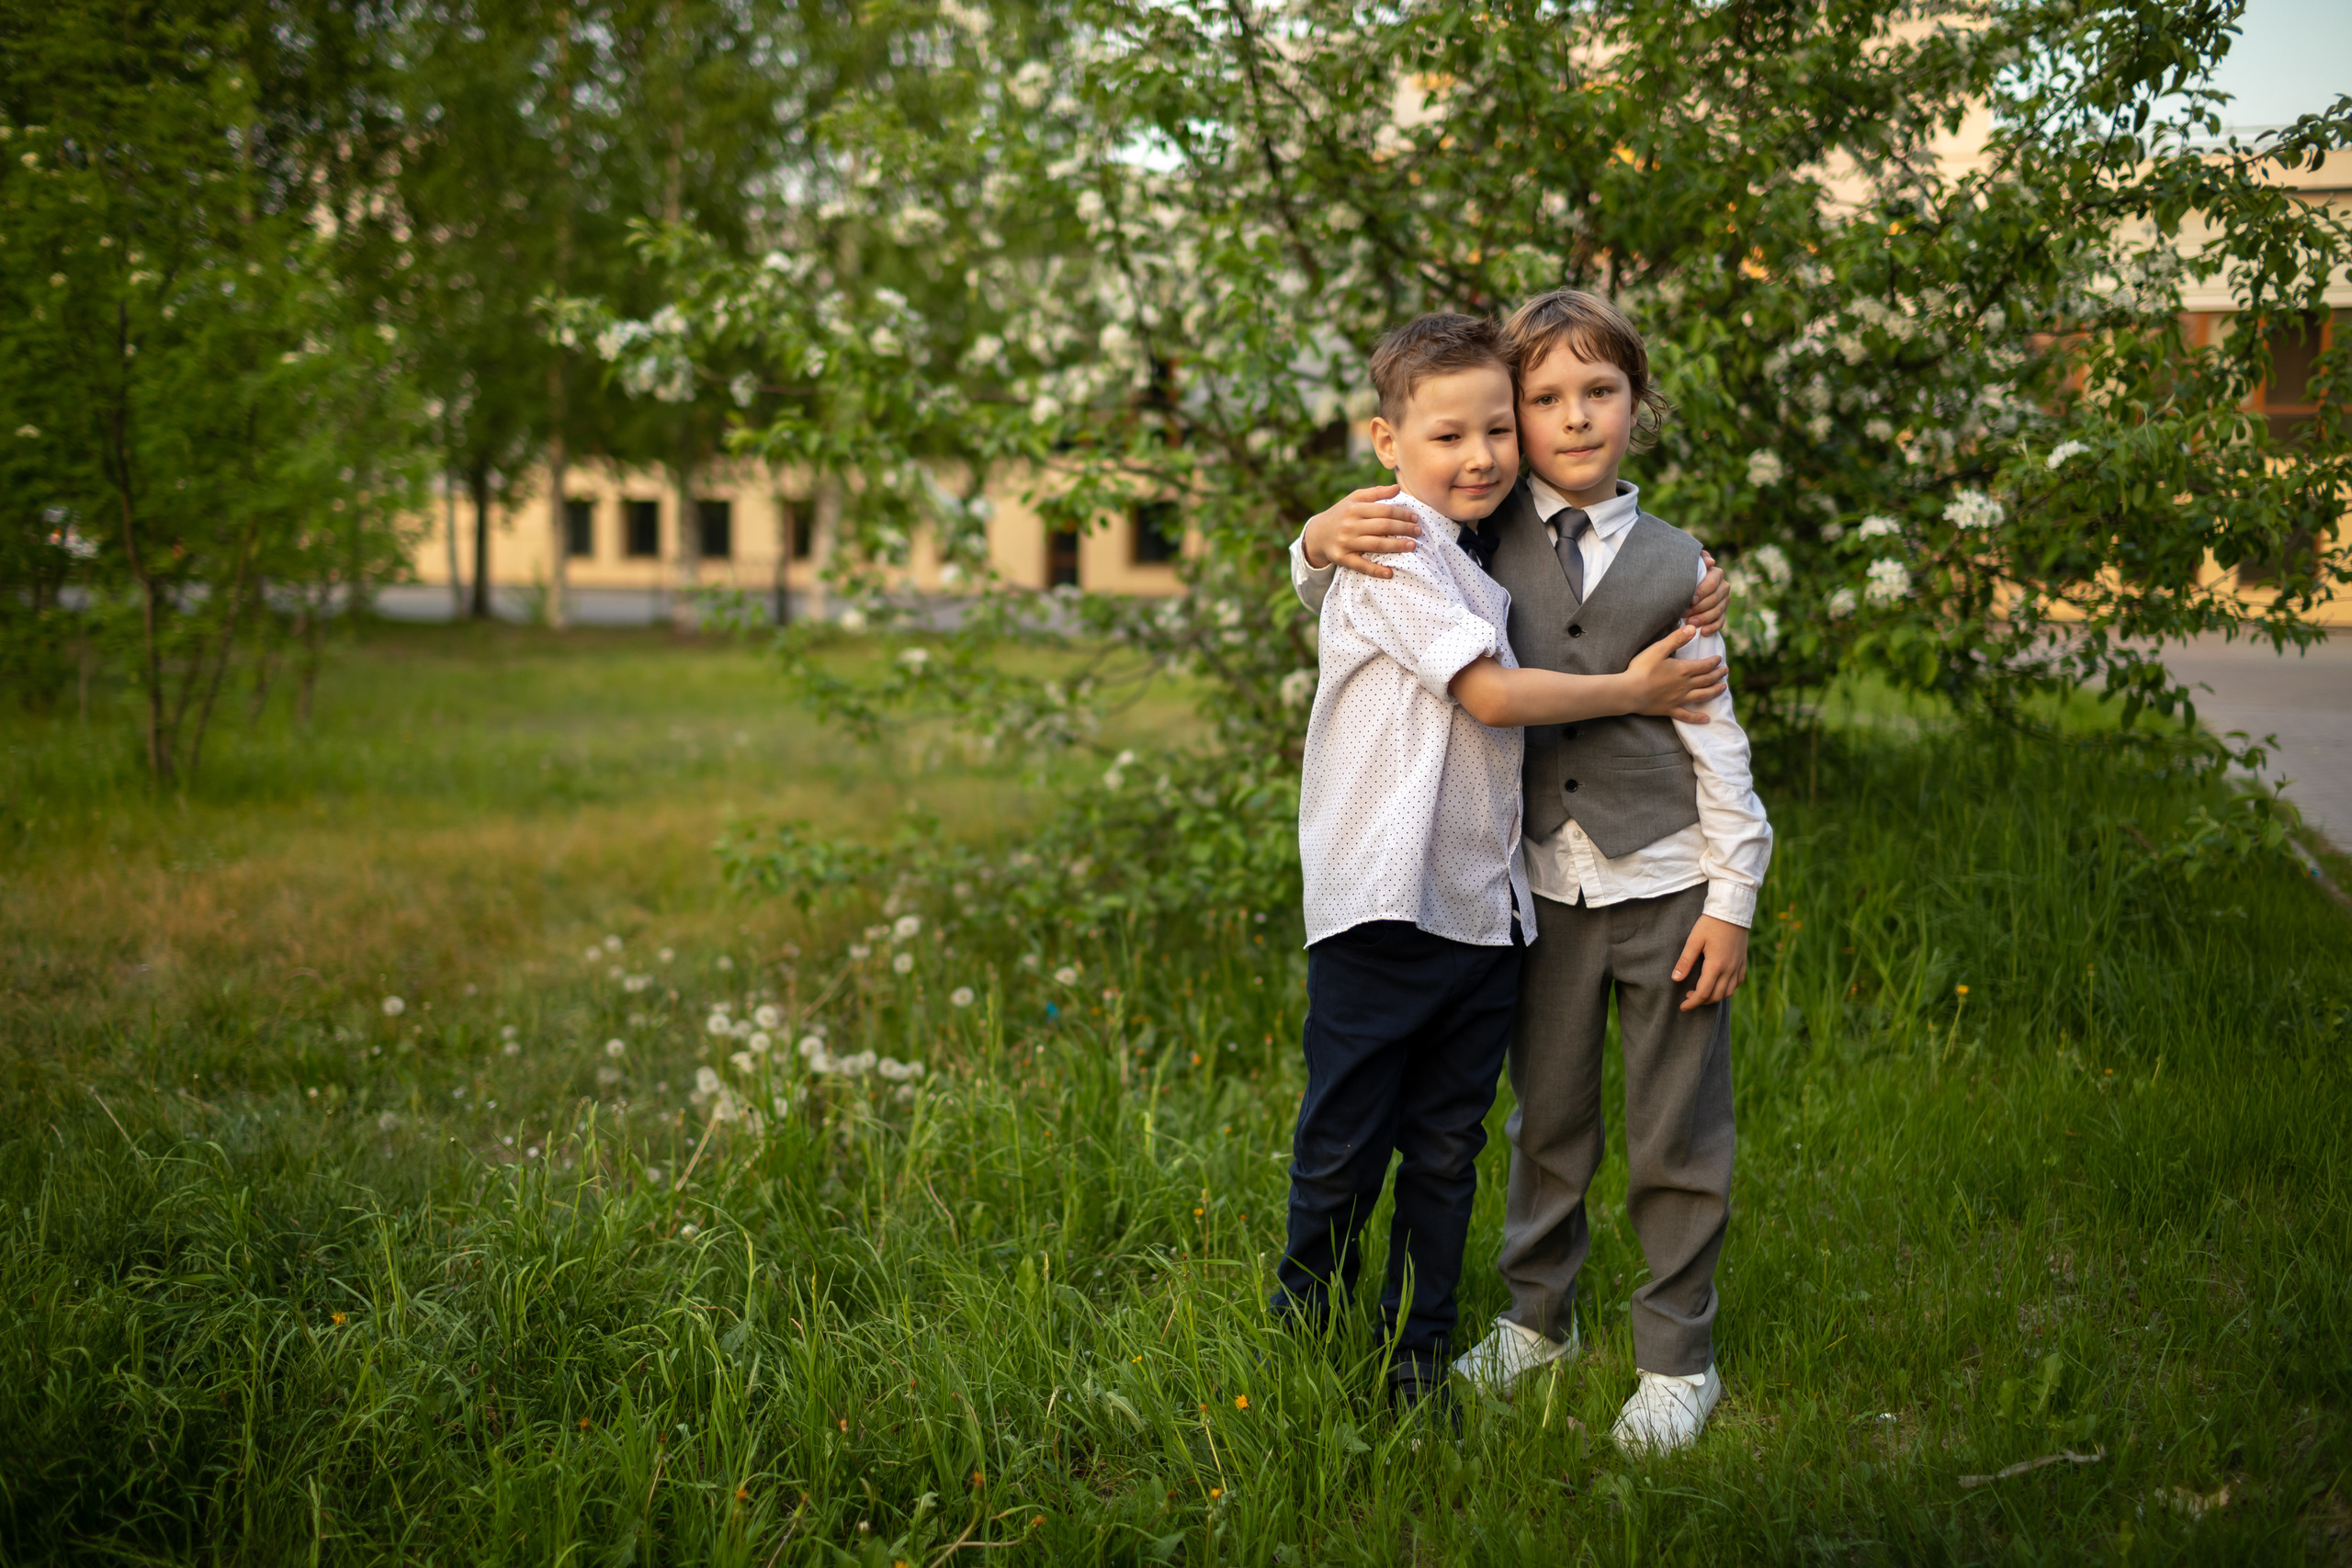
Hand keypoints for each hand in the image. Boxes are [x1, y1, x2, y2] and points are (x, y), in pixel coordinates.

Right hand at [1303, 484, 1422, 575]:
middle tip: (1419, 531)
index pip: (1384, 511)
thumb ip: (1376, 493)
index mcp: (1355, 508)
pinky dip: (1375, 570)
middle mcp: (1350, 525)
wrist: (1317, 534)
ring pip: (1375, 544)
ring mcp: (1346, 542)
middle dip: (1403, 529)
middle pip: (1382, 527)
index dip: (1402, 514)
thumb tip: (1397, 488)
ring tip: (1412, 546)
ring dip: (1396, 546)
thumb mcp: (1354, 499)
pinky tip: (1389, 573)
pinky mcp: (1341, 558)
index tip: (1415, 518)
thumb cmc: (1341, 514)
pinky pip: (1360, 565)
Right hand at [1624, 625, 1725, 722]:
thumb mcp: (1658, 649)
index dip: (1713, 662)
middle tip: (1726, 671)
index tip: (1719, 659)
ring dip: (1714, 691)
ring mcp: (1678, 699)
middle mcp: (1685, 685)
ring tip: (1723, 688)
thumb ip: (1676, 639)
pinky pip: (1687, 715)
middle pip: (1706, 679)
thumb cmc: (1641, 669)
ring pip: (1702, 695)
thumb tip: (1693, 628)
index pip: (1704, 665)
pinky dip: (1697, 718)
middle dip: (1718, 674)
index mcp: (1683, 670)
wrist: (1629, 692)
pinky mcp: (1670, 709)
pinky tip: (1706, 719)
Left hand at [1671, 915, 1748, 1010]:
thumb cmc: (1710, 924)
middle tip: (1688, 997)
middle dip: (1702, 1001)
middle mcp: (1729, 969)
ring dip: (1715, 997)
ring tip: (1702, 992)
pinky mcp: (1743, 962)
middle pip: (1716, 996)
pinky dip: (1728, 989)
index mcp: (1716, 965)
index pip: (1703, 993)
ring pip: (1728, 992)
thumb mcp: (1694, 940)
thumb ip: (1685, 961)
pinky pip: (1737, 983)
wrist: (1732, 911)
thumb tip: (1675, 979)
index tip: (1682, 1007)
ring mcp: (1738, 966)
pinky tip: (1718, 984)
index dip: (1692, 1003)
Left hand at [1687, 552, 1728, 637]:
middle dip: (1699, 607)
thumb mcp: (1688, 564)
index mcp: (1716, 574)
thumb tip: (1711, 562)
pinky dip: (1712, 628)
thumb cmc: (1683, 574)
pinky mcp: (1722, 614)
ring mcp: (1724, 601)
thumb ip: (1699, 559)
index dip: (1701, 592)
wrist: (1682, 588)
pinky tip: (1703, 632)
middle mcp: (1724, 587)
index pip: (1712, 583)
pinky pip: (1720, 622)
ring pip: (1717, 612)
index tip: (1689, 600)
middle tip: (1684, 613)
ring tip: (1690, 622)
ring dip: (1703, 618)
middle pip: (1714, 599)